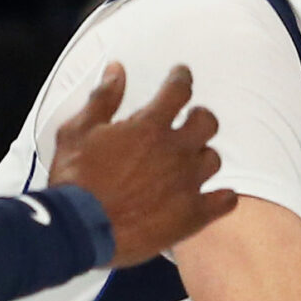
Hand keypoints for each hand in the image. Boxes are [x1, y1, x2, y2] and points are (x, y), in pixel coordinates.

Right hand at [49, 65, 236, 268]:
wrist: (79, 230)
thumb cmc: (75, 181)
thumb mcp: (78, 131)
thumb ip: (103, 99)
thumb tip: (117, 70)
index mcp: (150, 127)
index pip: (178, 89)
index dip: (181, 77)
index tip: (180, 75)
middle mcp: (175, 151)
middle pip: (207, 123)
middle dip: (198, 118)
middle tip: (187, 122)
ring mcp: (187, 184)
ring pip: (213, 160)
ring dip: (202, 157)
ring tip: (188, 163)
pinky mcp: (192, 216)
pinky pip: (225, 201)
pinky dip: (222, 197)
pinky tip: (215, 197)